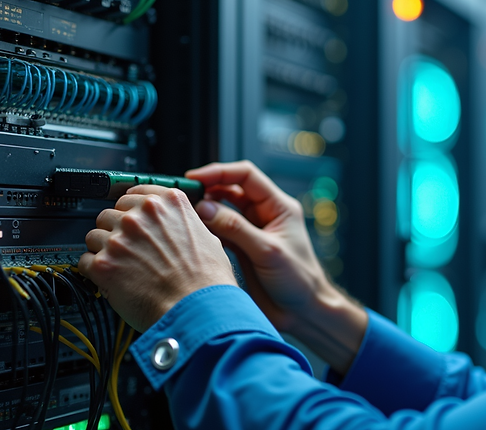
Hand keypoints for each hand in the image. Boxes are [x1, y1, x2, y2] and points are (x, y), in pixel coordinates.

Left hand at [78, 185, 237, 332]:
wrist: (196, 310)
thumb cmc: (206, 282)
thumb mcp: (208, 237)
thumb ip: (184, 223)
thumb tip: (177, 226)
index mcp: (169, 203)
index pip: (134, 193)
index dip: (131, 209)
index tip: (130, 217)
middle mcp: (142, 215)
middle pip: (110, 213)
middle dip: (116, 230)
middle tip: (129, 249)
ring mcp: (120, 238)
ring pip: (94, 235)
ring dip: (104, 250)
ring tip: (121, 266)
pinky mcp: (104, 264)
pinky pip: (85, 261)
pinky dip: (95, 271)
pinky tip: (112, 279)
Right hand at [186, 161, 366, 372]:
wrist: (302, 312)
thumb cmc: (299, 280)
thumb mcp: (267, 251)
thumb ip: (236, 229)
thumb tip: (205, 208)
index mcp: (278, 207)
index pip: (246, 176)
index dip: (220, 172)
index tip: (196, 177)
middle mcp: (264, 215)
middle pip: (231, 190)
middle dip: (208, 189)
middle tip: (183, 196)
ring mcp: (252, 232)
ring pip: (222, 211)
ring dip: (204, 211)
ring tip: (184, 215)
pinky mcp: (241, 249)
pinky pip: (219, 232)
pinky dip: (206, 231)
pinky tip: (193, 234)